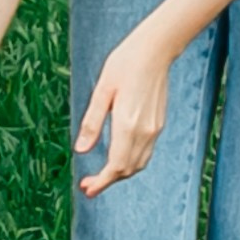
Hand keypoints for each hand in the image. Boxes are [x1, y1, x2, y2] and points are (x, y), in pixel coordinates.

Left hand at [76, 22, 174, 194]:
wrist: (156, 50)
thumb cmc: (124, 64)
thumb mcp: (101, 91)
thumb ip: (92, 123)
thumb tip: (80, 150)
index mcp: (128, 124)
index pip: (115, 165)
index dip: (101, 182)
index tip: (86, 189)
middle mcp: (145, 131)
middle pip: (128, 169)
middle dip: (108, 181)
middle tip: (87, 186)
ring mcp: (155, 128)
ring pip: (138, 163)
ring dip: (120, 174)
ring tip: (100, 177)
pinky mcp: (158, 123)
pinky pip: (145, 152)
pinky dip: (131, 162)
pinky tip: (117, 159)